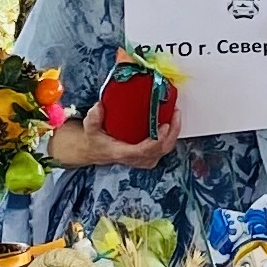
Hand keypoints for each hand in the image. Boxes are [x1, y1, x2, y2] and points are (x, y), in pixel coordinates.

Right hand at [45, 97, 175, 171]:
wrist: (97, 151)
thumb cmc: (96, 141)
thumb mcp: (90, 128)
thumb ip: (93, 118)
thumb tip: (99, 106)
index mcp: (123, 153)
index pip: (144, 150)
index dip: (157, 140)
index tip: (164, 125)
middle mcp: (136, 159)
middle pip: (161, 150)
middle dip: (172, 132)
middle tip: (175, 114)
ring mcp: (144, 159)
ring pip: (165, 149)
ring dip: (174, 133)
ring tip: (176, 114)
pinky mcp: (149, 156)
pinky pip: (164, 147)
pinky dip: (170, 135)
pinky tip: (172, 121)